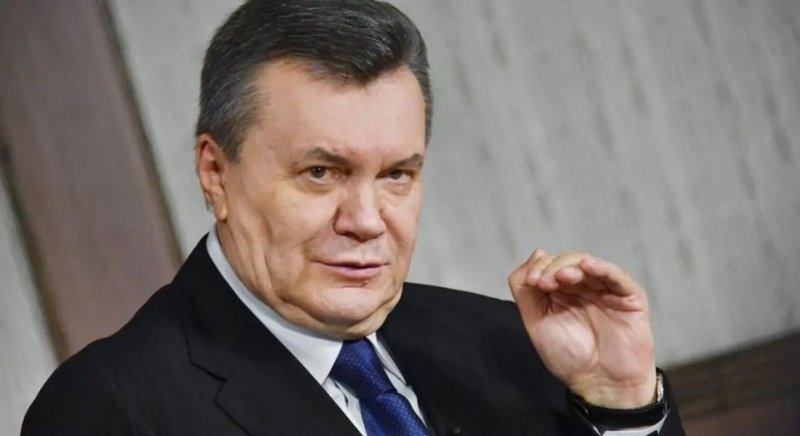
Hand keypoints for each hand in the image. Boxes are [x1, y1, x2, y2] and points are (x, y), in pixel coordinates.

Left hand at [508, 249, 656, 408]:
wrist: (600, 384)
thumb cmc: (570, 357)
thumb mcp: (537, 322)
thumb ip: (526, 291)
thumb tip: (536, 253)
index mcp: (562, 291)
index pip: (549, 266)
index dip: (539, 268)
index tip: (533, 282)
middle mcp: (584, 287)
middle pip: (567, 261)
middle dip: (552, 268)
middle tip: (543, 283)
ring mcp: (607, 290)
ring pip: (589, 265)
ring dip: (571, 266)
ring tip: (561, 277)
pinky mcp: (629, 297)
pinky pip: (617, 277)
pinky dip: (602, 268)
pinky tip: (588, 266)